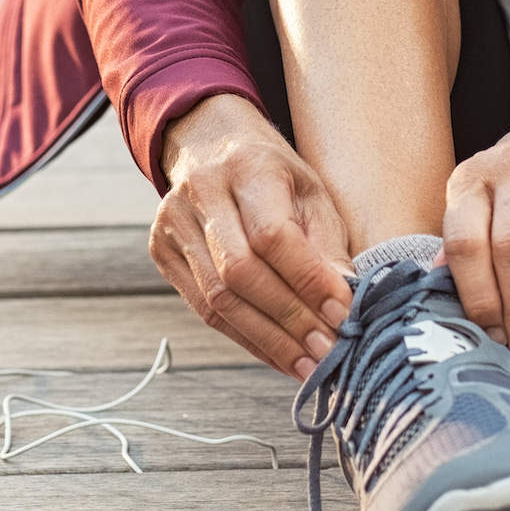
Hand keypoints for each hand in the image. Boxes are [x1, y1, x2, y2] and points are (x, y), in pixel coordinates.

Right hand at [149, 92, 352, 378]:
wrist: (212, 145)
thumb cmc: (274, 173)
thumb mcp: (312, 191)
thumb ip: (327, 244)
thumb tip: (347, 300)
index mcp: (247, 167)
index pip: (273, 235)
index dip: (308, 281)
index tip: (342, 314)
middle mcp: (202, 193)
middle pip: (240, 273)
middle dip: (289, 321)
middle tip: (328, 352)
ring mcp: (173, 223)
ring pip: (218, 299)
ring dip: (268, 340)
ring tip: (308, 364)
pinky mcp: (162, 251)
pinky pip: (203, 308)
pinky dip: (245, 337)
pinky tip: (277, 354)